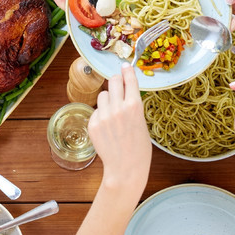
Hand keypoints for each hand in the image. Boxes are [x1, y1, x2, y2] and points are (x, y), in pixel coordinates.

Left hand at [89, 64, 150, 191]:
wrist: (126, 168)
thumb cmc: (139, 148)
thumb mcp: (141, 122)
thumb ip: (132, 105)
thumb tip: (125, 90)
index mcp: (134, 106)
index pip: (129, 79)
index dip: (127, 71)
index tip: (124, 66)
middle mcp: (118, 108)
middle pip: (112, 81)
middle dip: (116, 81)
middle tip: (118, 86)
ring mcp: (103, 116)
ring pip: (102, 94)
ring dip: (107, 99)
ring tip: (113, 114)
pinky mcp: (93, 124)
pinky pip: (96, 110)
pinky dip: (101, 114)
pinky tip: (107, 128)